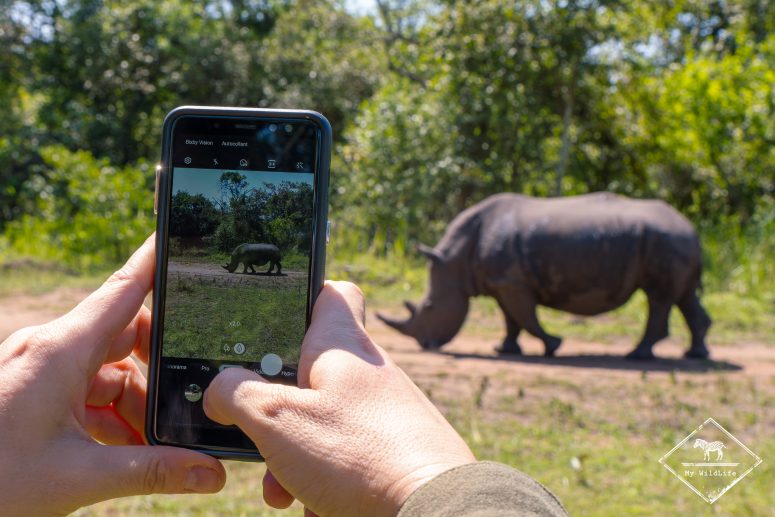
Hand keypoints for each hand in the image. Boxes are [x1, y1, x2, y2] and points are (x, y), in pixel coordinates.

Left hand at [0, 235, 225, 514]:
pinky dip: (106, 413)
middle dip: (156, 372)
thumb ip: (153, 470)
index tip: (180, 234)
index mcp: (62, 350)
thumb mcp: (79, 477)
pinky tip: (119, 446)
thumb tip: (212, 474)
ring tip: (149, 443)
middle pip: (123, 336)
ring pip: (105, 368)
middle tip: (182, 406)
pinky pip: (81, 387)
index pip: (125, 289)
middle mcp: (51, 348)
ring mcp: (38, 366)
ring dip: (132, 401)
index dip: (156, 260)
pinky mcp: (30, 387)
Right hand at [204, 281, 474, 516]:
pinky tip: (320, 505)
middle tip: (261, 437)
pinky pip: (348, 456)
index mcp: (341, 345)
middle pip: (311, 374)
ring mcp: (385, 411)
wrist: (436, 509)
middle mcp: (367, 371)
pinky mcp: (397, 447)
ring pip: (324, 423)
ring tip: (285, 489)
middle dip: (277, 411)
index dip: (302, 295)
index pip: (331, 292)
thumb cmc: (360, 455)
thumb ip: (237, 395)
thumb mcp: (278, 419)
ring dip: (294, 457)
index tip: (274, 317)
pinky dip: (326, 479)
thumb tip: (218, 392)